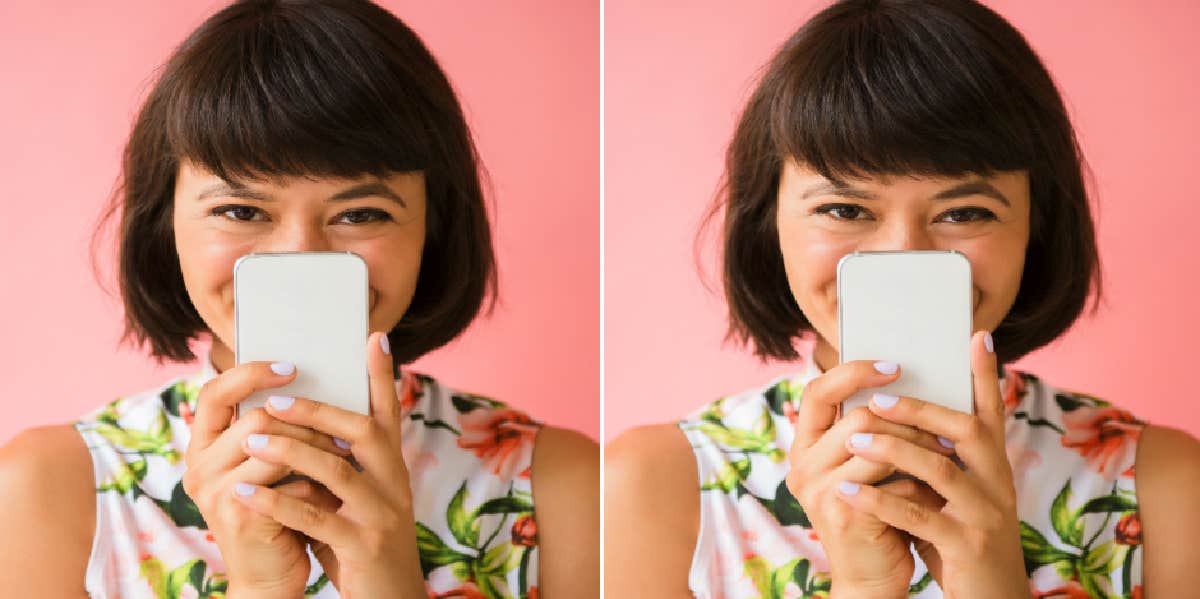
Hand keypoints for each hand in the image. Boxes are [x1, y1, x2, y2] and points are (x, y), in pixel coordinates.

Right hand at [183, 360, 356, 596]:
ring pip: (278, 447)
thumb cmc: (278, 513)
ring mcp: (215, 491)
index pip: (214, 392)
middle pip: (257, 417)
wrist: (270, 576)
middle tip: (341, 427)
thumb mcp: (271, 467)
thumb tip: (321, 380)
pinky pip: (291, 483)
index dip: (249, 373)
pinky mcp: (241, 515)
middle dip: (307, 419)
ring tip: (348, 454)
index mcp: (203, 447)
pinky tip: (335, 492)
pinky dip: (319, 486)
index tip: (291, 365)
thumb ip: (279, 430)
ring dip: (321, 450)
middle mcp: (199, 467)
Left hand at [231, 331, 425, 598]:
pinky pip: (314, 518)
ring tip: (252, 437)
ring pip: (335, 471)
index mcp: (393, 468)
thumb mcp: (363, 498)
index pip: (389, 413)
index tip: (372, 338)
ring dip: (291, 451)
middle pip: (362, 431)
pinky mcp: (361, 545)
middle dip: (317, 412)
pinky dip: (277, 503)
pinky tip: (246, 493)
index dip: (382, 375)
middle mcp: (394, 484)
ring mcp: (379, 515)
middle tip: (275, 399)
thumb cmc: (366, 545)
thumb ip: (346, 464)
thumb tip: (308, 425)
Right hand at [786, 358, 959, 597]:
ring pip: (878, 445)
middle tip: (943, 426)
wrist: (871, 576)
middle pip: (858, 416)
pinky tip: (936, 494)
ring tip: (949, 452)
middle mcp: (802, 464)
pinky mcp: (844, 512)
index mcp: (805, 446)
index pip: (818, 391)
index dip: (853, 372)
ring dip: (922, 448)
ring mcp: (818, 489)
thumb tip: (916, 384)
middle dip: (908, 419)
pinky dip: (921, 487)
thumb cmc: (877, 515)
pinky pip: (892, 483)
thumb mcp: (869, 467)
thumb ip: (876, 432)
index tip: (894, 365)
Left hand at [835, 331, 1031, 598]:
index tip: (975, 337)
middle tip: (876, 399)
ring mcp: (985, 515)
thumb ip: (939, 462)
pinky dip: (881, 502)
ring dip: (893, 450)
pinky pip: (919, 516)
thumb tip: (896, 419)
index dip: (985, 375)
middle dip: (919, 410)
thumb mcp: (957, 497)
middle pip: (966, 431)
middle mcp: (997, 484)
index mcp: (994, 468)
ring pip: (940, 470)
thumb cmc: (964, 543)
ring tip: (854, 440)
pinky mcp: (968, 545)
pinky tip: (848, 493)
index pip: (991, 413)